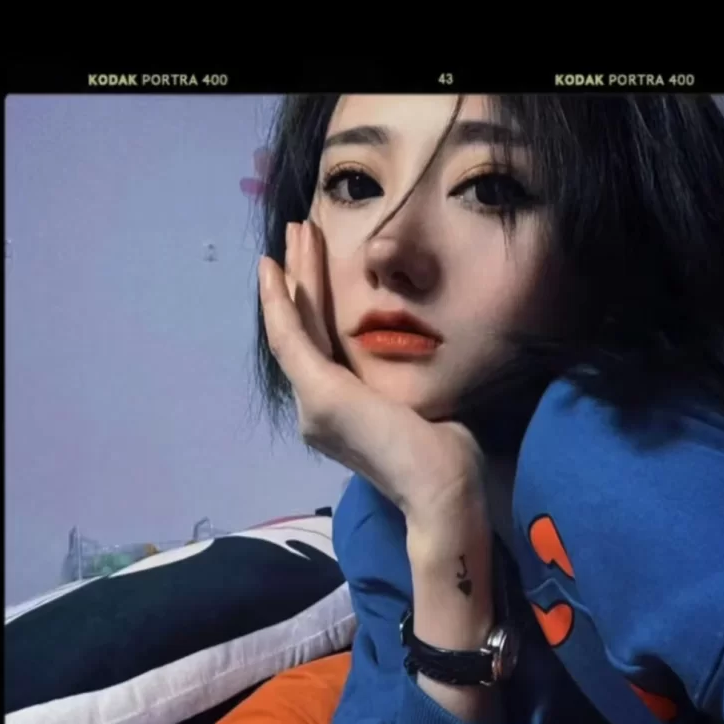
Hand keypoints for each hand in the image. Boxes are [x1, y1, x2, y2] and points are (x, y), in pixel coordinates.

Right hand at [258, 220, 488, 522]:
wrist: (442, 491)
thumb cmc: (448, 459)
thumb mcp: (425, 404)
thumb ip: (410, 378)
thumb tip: (426, 347)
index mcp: (344, 411)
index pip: (324, 345)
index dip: (316, 303)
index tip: (316, 264)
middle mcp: (318, 410)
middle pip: (305, 330)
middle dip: (302, 278)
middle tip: (298, 233)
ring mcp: (314, 404)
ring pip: (295, 326)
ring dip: (294, 277)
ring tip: (294, 232)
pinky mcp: (320, 394)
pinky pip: (291, 336)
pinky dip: (281, 301)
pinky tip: (275, 269)